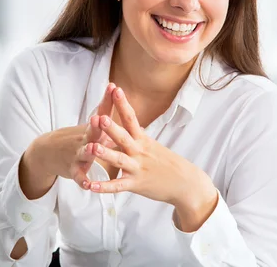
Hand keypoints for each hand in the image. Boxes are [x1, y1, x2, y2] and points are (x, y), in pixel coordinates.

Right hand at [23, 83, 117, 190]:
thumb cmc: (77, 138)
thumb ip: (109, 118)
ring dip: (89, 150)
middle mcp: (85, 139)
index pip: (101, 111)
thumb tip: (128, 108)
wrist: (47, 151)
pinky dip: (83, 180)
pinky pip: (79, 176)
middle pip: (93, 131)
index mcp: (93, 128)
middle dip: (97, 125)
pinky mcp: (73, 169)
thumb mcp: (92, 127)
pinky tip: (88, 185)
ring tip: (92, 148)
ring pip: (84, 152)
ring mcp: (77, 153)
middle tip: (100, 117)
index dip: (107, 100)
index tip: (113, 87)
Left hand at [86, 87, 217, 212]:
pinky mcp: (136, 184)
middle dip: (111, 127)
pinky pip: (117, 186)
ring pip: (119, 160)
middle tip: (99, 117)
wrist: (186, 184)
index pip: (131, 118)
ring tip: (91, 148)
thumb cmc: (168, 164)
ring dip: (105, 154)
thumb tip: (134, 125)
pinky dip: (104, 187)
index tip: (115, 89)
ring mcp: (137, 168)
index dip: (123, 104)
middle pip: (123, 137)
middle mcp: (139, 151)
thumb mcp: (154, 146)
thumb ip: (140, 136)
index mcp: (142, 140)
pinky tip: (90, 186)